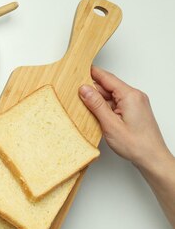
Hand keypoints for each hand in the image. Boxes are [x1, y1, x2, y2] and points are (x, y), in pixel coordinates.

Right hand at [80, 66, 174, 228]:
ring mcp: (136, 103)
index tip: (79, 70)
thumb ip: (96, 105)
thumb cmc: (136, 144)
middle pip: (109, 87)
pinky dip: (105, 107)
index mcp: (130, 96)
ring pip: (111, 96)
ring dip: (98, 101)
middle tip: (76, 95)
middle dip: (92, 90)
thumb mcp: (110, 124)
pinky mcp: (134, 111)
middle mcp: (135, 96)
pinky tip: (97, 116)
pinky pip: (116, 103)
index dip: (92, 73)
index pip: (107, 78)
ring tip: (85, 108)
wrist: (152, 157)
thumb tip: (85, 89)